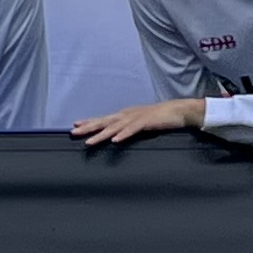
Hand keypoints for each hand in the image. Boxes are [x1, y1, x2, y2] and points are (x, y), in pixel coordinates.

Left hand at [71, 95, 207, 147]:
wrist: (178, 111)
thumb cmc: (159, 118)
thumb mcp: (139, 123)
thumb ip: (128, 128)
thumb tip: (116, 135)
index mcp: (125, 116)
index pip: (103, 119)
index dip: (89, 122)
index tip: (74, 126)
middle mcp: (127, 115)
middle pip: (104, 122)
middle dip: (88, 127)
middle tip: (73, 132)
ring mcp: (136, 118)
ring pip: (115, 127)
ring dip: (101, 135)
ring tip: (90, 142)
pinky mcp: (146, 122)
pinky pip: (132, 130)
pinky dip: (123, 135)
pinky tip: (115, 140)